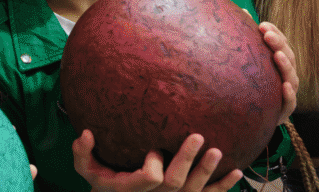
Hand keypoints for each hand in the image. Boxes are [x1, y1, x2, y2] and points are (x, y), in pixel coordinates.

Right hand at [72, 130, 242, 191]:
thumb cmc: (102, 181)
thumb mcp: (86, 168)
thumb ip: (82, 151)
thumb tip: (85, 132)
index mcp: (133, 188)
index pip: (150, 179)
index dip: (155, 165)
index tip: (154, 148)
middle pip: (175, 183)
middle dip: (187, 160)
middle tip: (197, 136)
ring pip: (194, 190)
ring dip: (207, 171)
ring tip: (216, 150)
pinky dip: (222, 185)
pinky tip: (237, 171)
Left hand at [257, 22, 297, 123]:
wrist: (252, 117)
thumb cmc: (251, 83)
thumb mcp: (248, 61)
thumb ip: (247, 37)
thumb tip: (241, 10)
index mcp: (278, 62)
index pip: (281, 44)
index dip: (275, 33)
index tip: (262, 25)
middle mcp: (286, 75)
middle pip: (287, 56)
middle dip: (279, 44)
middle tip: (266, 34)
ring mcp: (288, 92)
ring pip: (291, 76)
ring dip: (285, 65)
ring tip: (277, 54)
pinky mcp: (284, 110)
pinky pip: (290, 102)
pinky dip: (289, 94)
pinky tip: (284, 86)